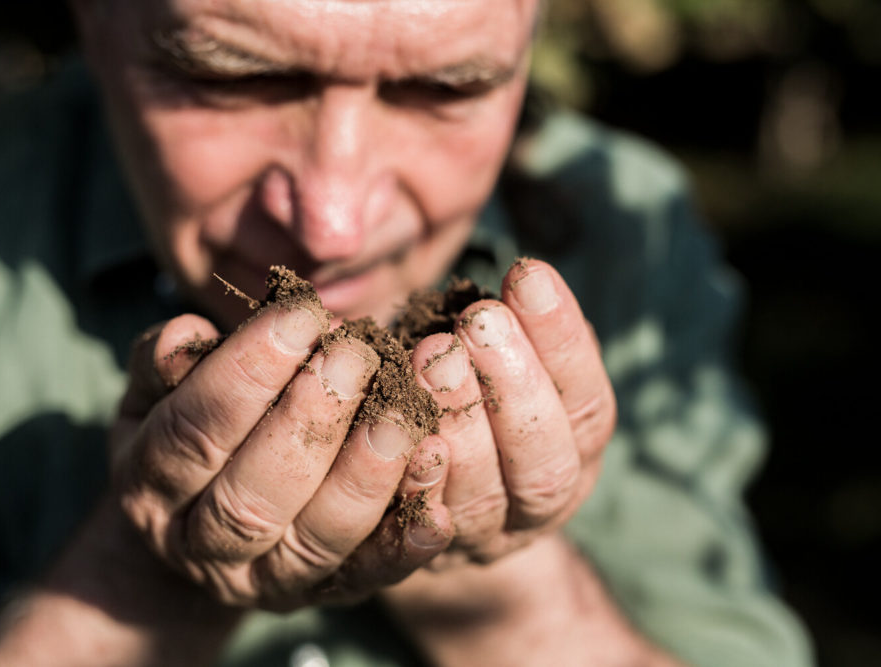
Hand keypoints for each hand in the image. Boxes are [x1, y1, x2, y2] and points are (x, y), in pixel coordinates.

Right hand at [109, 302, 453, 611]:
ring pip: (317, 538)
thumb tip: (186, 336)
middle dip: (311, 419)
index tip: (302, 315)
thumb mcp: (155, 398)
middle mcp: (202, 548)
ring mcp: (267, 582)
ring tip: (405, 408)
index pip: (192, 432)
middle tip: (356, 354)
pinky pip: (368, 576)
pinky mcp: (326, 595)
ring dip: (366, 472)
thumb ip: (165, 365)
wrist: (199, 533)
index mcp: (150, 489)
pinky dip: (404, 543)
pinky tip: (435, 490)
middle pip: (254, 496)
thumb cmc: (186, 435)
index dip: (246, 371)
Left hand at [404, 258, 615, 564]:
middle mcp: (541, 501)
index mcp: (576, 449)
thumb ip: (515, 333)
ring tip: (430, 355)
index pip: (586, 403)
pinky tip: (390, 423)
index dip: (562, 341)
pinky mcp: (425, 558)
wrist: (423, 499)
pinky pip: (417, 529)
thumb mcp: (498, 360)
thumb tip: (525, 280)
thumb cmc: (463, 395)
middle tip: (479, 322)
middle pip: (544, 462)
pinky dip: (409, 478)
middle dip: (513, 385)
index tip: (528, 276)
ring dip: (458, 423)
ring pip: (483, 496)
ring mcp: (483, 537)